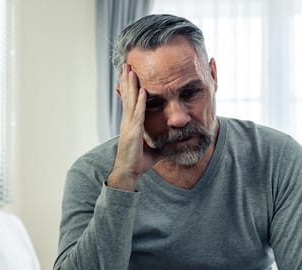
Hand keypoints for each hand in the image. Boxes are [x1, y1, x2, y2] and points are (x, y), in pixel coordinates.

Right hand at [107, 64, 164, 190]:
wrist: (128, 173)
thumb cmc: (139, 162)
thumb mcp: (154, 148)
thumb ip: (163, 142)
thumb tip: (174, 141)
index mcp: (132, 123)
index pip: (131, 101)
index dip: (130, 87)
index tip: (131, 73)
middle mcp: (128, 122)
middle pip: (128, 96)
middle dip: (128, 80)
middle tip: (127, 64)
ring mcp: (129, 126)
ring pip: (131, 101)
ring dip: (132, 85)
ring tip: (131, 70)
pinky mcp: (133, 132)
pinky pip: (138, 114)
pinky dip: (141, 102)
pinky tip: (144, 91)